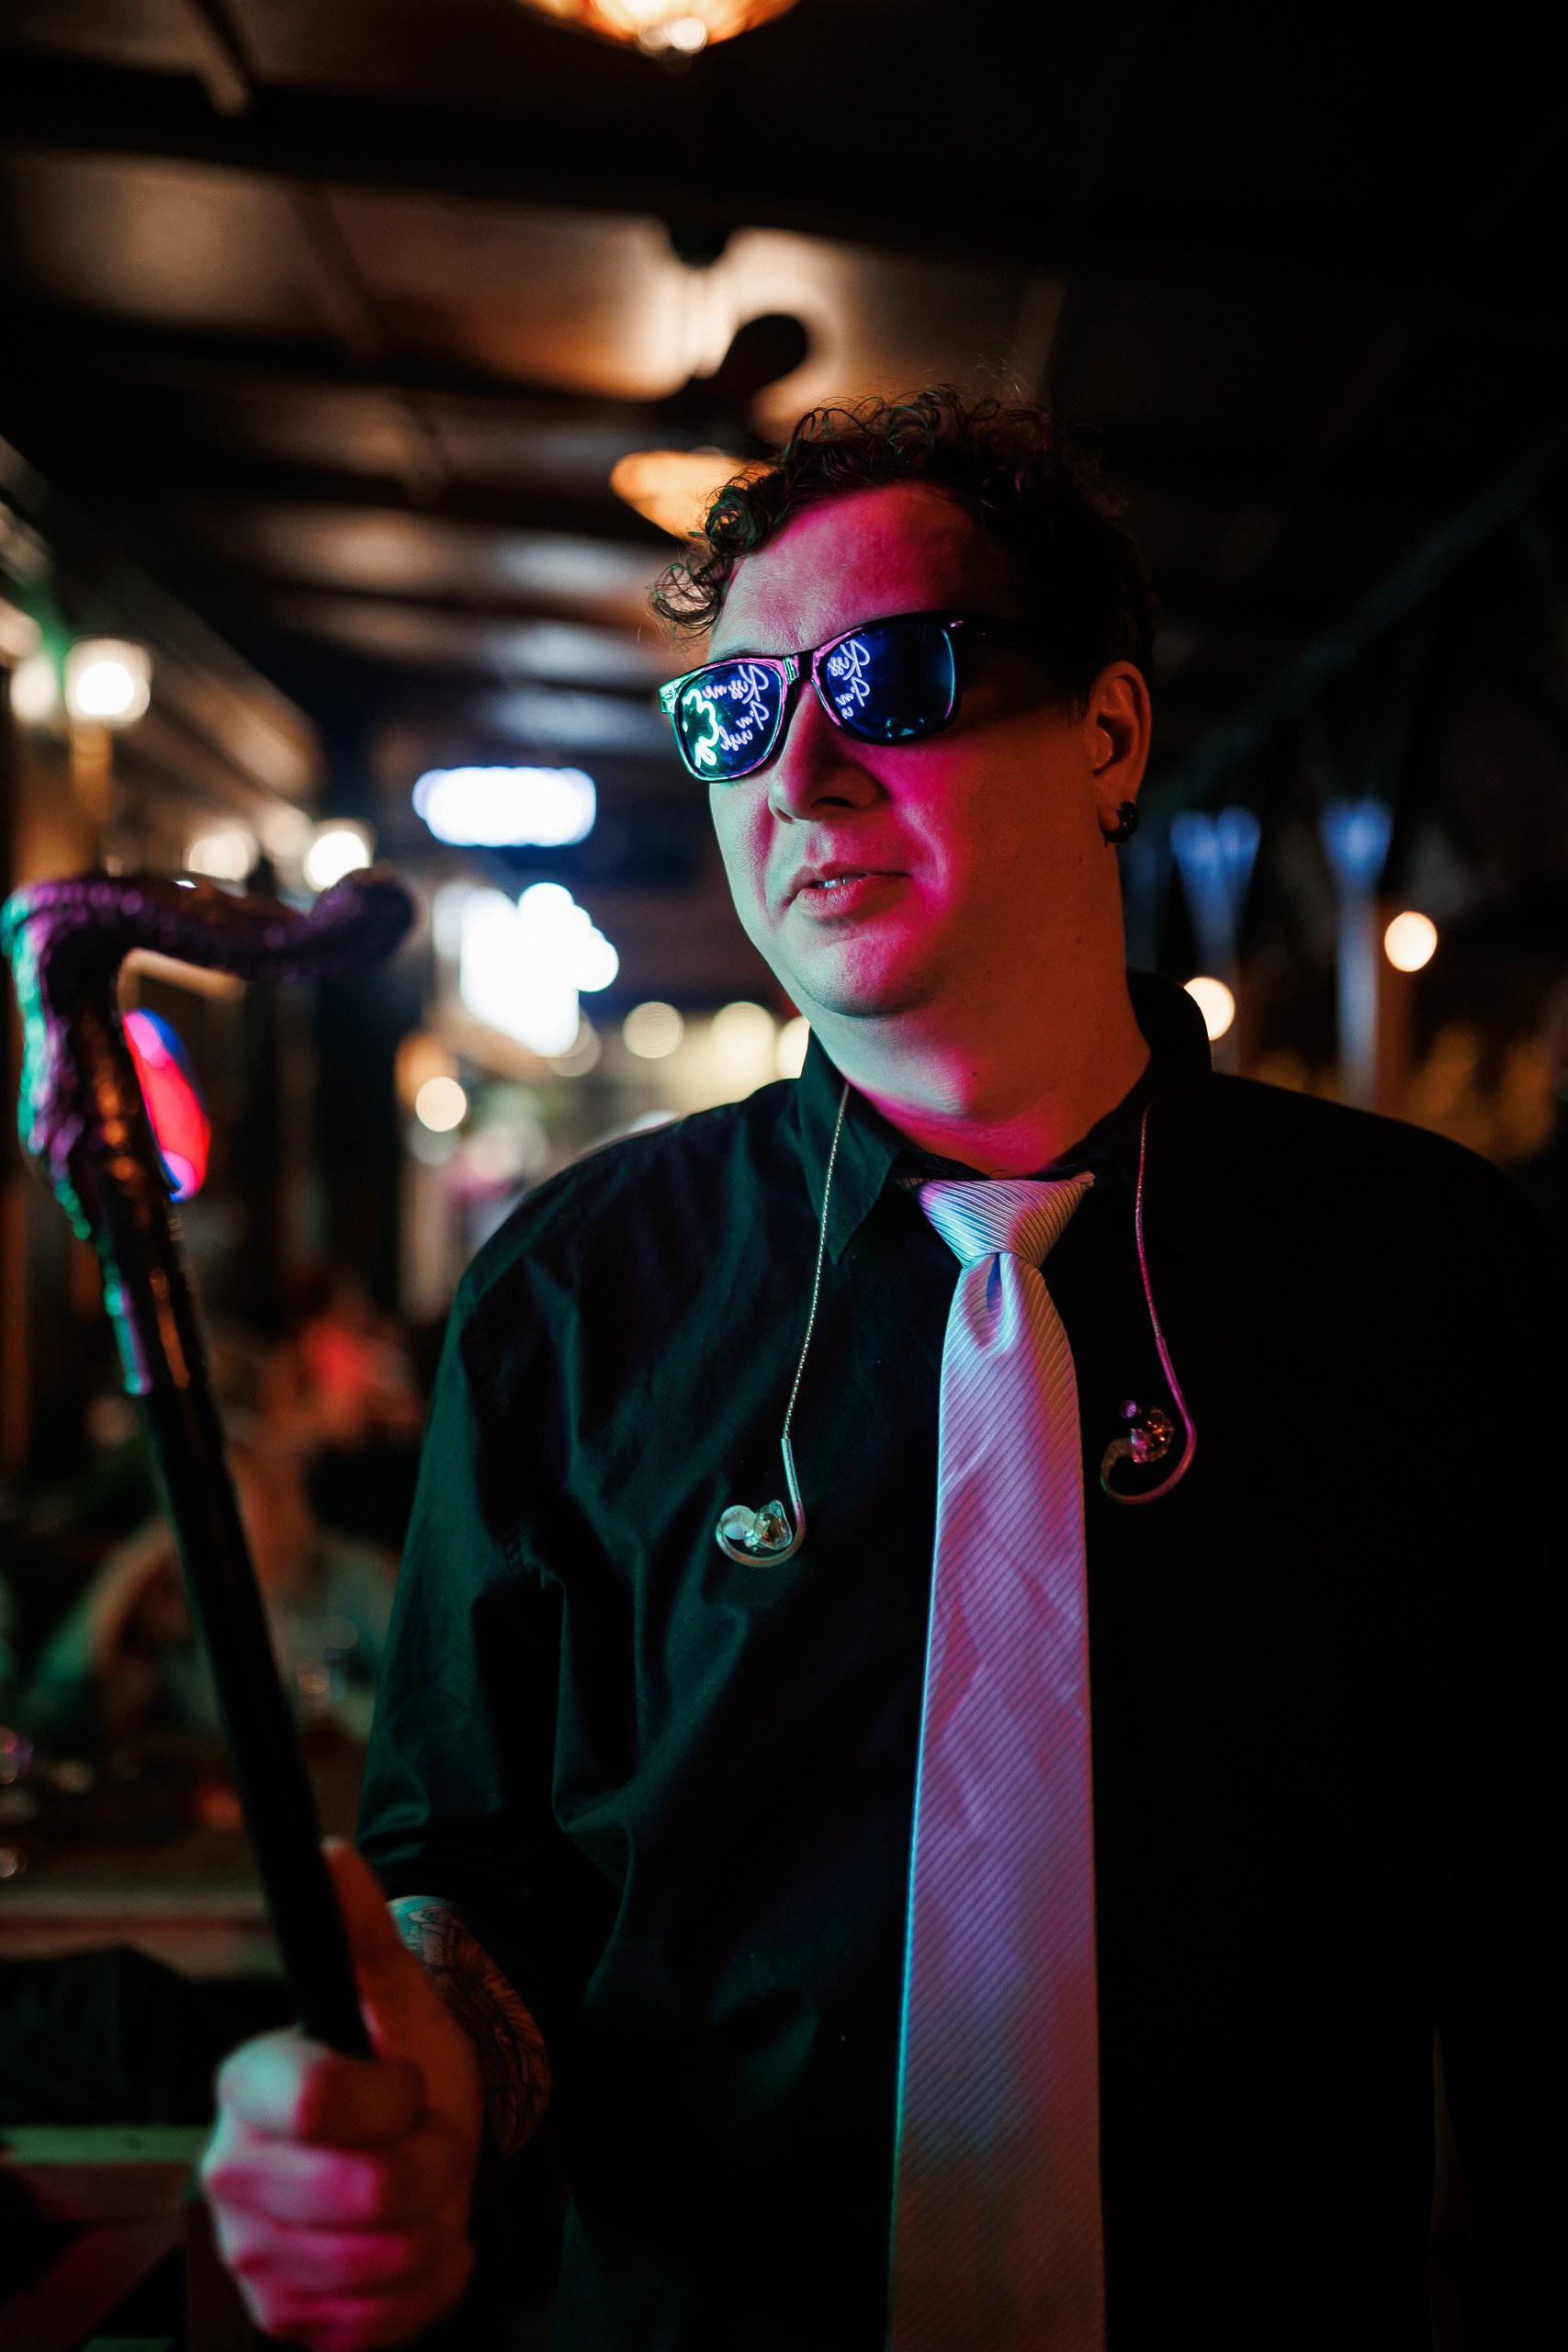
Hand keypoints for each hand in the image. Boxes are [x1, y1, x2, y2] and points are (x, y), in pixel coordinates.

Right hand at [200, 1842, 482, 2349]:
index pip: (322, 2101)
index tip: (404, 2084)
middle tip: (428, 2137)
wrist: (407, 2148)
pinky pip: (386, 2322)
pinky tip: (417, 2237)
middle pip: (374, 2193)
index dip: (391, 2097)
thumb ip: (361, 1932)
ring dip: (439, 2221)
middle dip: (435, 2160)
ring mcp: (250, 2254)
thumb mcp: (396, 1997)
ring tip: (425, 2186)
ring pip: (390, 2260)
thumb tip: (330, 1853)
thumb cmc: (400, 2065)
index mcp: (249, 2084)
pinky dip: (429, 2283)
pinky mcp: (282, 2319)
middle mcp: (230, 2173)